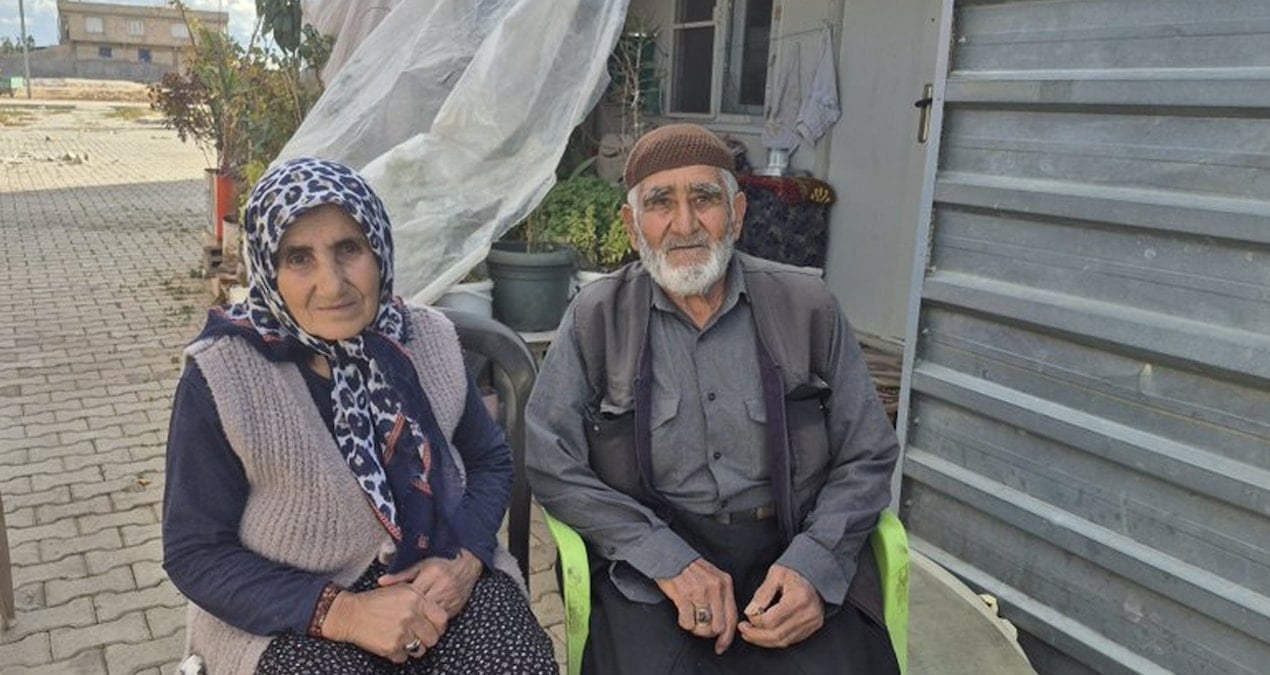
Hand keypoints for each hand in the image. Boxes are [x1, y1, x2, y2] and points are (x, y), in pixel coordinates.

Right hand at [321, 584, 447, 662]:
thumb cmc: (376, 601)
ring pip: (420, 650)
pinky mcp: (391, 647)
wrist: (351, 613)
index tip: (434, 628)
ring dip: (414, 648)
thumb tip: (439, 611)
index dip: (439, 626)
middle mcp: (411, 615)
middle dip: (426, 639)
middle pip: (433, 637)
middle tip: (417, 636)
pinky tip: (391, 642)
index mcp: (416, 599)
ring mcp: (401, 632)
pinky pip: (404, 658)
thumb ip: (421, 597)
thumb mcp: (401, 589)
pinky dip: (398, 654)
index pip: (442, 619)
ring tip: (403, 639)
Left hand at [378, 549, 483, 618]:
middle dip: (407, 614)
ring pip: (430, 616)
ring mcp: (449, 599)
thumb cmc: (442, 563)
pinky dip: (429, 622)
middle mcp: (441, 587)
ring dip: (418, 621)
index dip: (398, 602)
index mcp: (431, 574)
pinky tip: (420, 624)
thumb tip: (381, 582)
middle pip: (420, 606)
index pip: (410, 592)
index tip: (387, 608)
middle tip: (393, 620)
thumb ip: (401, 575)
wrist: (468, 566)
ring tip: (405, 624)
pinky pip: (439, 619)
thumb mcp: (421, 565)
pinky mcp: (455, 608)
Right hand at [654, 558, 737, 653]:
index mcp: (725, 583)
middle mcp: (715, 587)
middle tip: (699, 629)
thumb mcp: (713, 577)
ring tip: (690, 620)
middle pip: (720, 626)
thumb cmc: (690, 569)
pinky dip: (684, 623)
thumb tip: (724, 623)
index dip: (727, 637)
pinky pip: (688, 623)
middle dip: (709, 633)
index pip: (732, 616)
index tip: (721, 646)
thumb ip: (721, 596)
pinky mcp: (684, 596)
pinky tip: (681, 614)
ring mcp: (700, 592)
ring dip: (696, 630)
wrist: (670, 556)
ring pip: (705, 627)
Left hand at [737, 564, 823, 647]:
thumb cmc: (793, 573)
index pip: (771, 620)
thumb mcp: (775, 574)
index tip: (747, 614)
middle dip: (755, 635)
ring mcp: (811, 623)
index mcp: (798, 598)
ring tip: (749, 634)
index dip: (755, 620)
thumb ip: (762, 593)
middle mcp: (807, 614)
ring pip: (782, 641)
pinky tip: (763, 635)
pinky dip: (774, 640)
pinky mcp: (811, 629)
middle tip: (743, 629)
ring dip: (763, 640)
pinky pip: (790, 641)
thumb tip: (750, 612)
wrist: (816, 577)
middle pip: (776, 634)